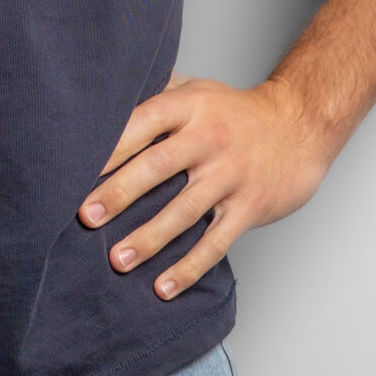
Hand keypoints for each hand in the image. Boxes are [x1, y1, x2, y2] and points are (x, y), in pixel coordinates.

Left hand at [78, 75, 330, 299]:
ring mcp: (231, 173)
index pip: (143, 121)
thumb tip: (102, 98)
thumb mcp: (198, 90)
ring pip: (185, 211)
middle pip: (159, 166)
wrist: (301, 125)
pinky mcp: (250, 206)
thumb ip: (156, 93)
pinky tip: (164, 286)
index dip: (111, 144)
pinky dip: (189, 267)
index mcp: (190, 106)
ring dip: (149, 238)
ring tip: (118, 261)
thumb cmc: (236, 111)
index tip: (75, 166)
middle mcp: (209, 137)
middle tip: (86, 217)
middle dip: (120, 192)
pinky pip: (216, 242)